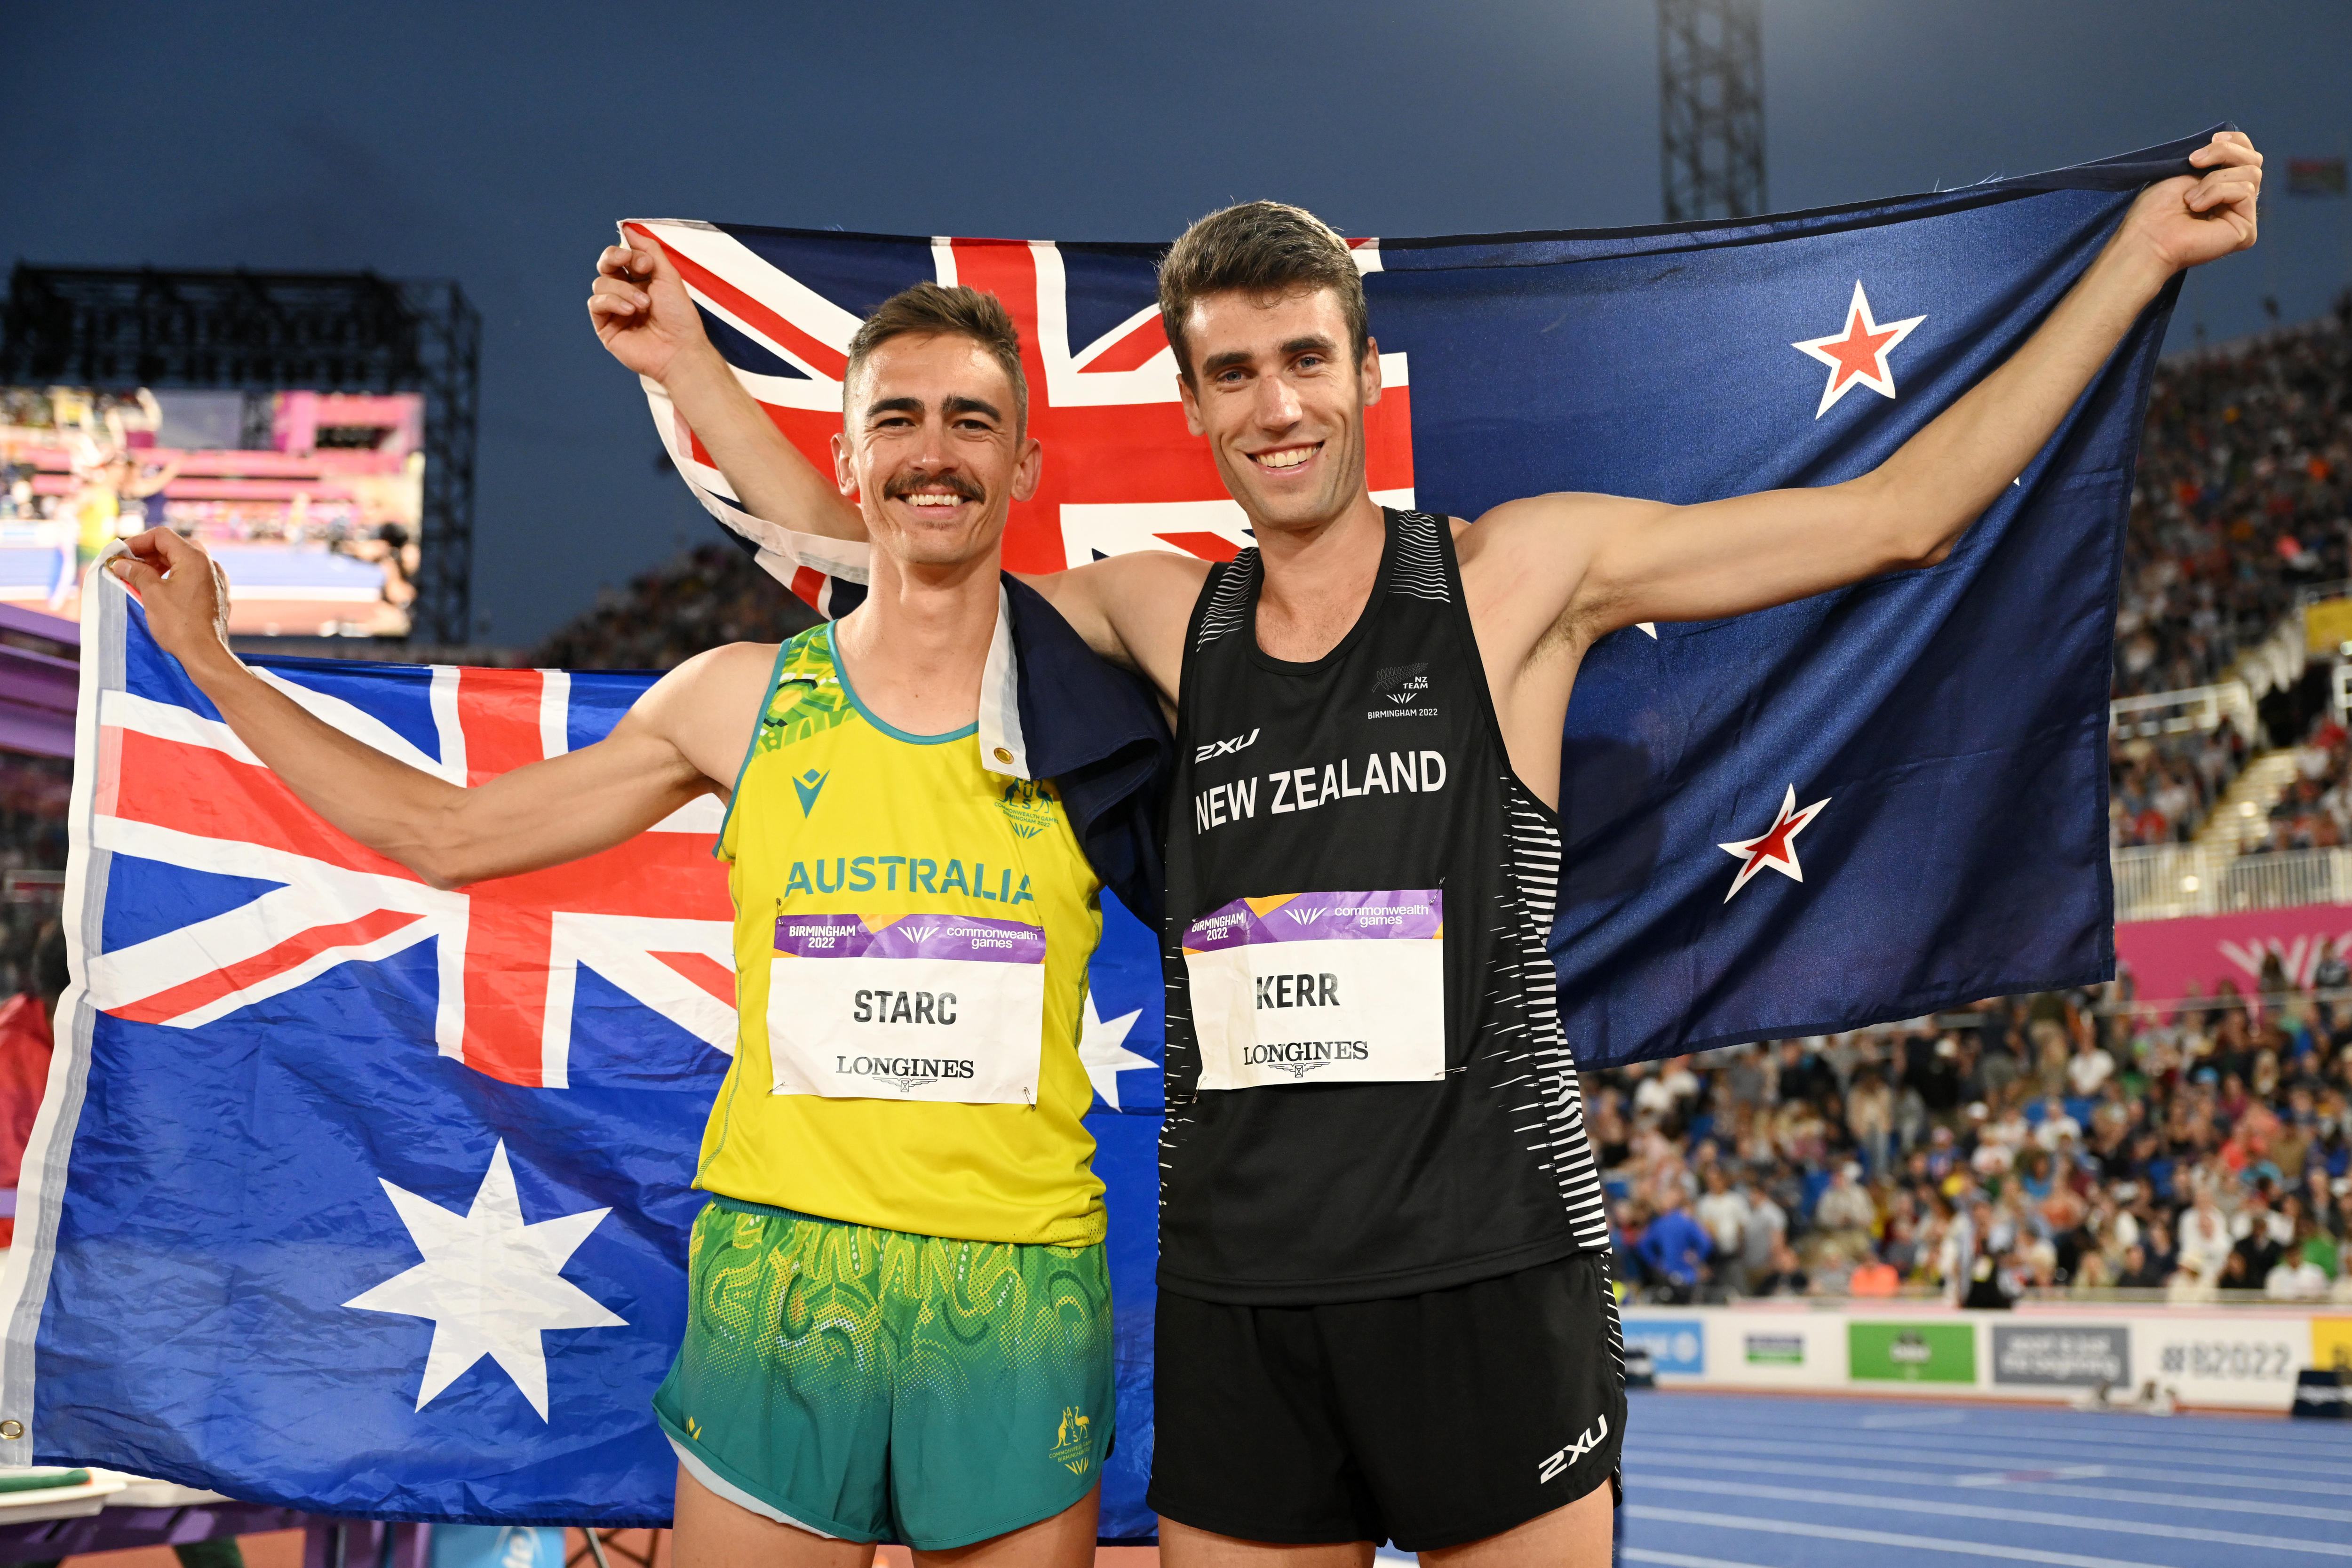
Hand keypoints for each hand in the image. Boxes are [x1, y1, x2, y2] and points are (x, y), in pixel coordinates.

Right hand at [107, 528, 234, 673]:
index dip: (138, 541)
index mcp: (195, 559)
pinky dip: (175, 577)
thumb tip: (121, 563)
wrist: (205, 653)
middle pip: (175, 547)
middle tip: (128, 565)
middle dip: (148, 553)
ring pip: (185, 561)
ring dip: (161, 565)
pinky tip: (159, 589)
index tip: (121, 554)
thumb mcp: (151, 593)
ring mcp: (217, 580)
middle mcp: (210, 565)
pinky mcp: (217, 595)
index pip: (163, 536)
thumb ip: (136, 572)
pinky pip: (194, 577)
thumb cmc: (179, 624)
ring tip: (140, 577)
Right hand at [588, 229, 714, 383]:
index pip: (622, 256)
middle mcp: (625, 293)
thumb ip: (649, 250)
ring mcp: (614, 310)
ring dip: (623, 290)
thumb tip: (628, 228)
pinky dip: (611, 302)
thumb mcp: (668, 276)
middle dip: (613, 258)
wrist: (681, 350)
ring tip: (643, 305)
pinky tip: (629, 310)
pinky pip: (595, 303)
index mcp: (641, 280)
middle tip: (628, 262)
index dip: (629, 254)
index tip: (647, 264)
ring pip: (600, 283)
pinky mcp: (605, 326)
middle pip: (605, 265)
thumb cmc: (680, 318)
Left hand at [2116, 131, 2261, 275]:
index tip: (2211, 138)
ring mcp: (2242, 217)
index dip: (2234, 141)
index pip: (2247, 154)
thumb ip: (2211, 157)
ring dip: (2214, 179)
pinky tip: (2196, 208)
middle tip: (2194, 162)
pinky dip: (2217, 193)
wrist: (2146, 237)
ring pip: (2251, 173)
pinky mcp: (2246, 230)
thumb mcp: (2184, 170)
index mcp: (2223, 187)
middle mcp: (2236, 202)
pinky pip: (2245, 192)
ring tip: (2189, 199)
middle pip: (2253, 159)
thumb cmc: (2154, 208)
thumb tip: (2226, 139)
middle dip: (2224, 152)